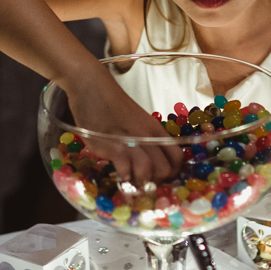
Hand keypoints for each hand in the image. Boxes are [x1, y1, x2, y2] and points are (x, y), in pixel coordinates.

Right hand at [65, 75, 182, 185]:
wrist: (93, 87)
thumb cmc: (112, 104)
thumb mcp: (135, 121)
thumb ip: (143, 138)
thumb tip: (146, 161)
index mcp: (155, 130)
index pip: (177, 157)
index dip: (172, 172)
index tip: (161, 179)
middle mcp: (147, 136)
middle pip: (165, 169)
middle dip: (156, 182)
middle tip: (143, 183)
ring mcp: (131, 141)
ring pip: (149, 171)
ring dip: (141, 181)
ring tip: (132, 181)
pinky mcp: (113, 145)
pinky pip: (126, 168)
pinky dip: (125, 177)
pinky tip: (120, 174)